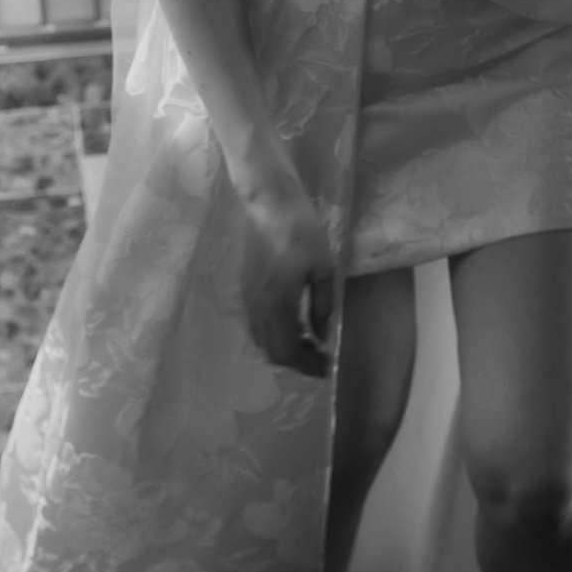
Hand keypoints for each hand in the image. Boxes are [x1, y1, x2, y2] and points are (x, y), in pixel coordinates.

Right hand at [237, 172, 337, 374]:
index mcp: (277, 306)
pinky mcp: (245, 288)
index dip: (307, 365)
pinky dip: (274, 333)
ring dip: (284, 348)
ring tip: (309, 341)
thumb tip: (319, 336)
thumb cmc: (302, 232)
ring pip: (261, 339)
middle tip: (320, 357)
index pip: (287, 352)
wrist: (269, 203)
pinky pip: (257, 325)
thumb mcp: (324, 269)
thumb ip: (322, 307)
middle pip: (271, 351)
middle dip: (296, 361)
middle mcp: (257, 308)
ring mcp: (248, 298)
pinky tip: (293, 323)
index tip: (326, 368)